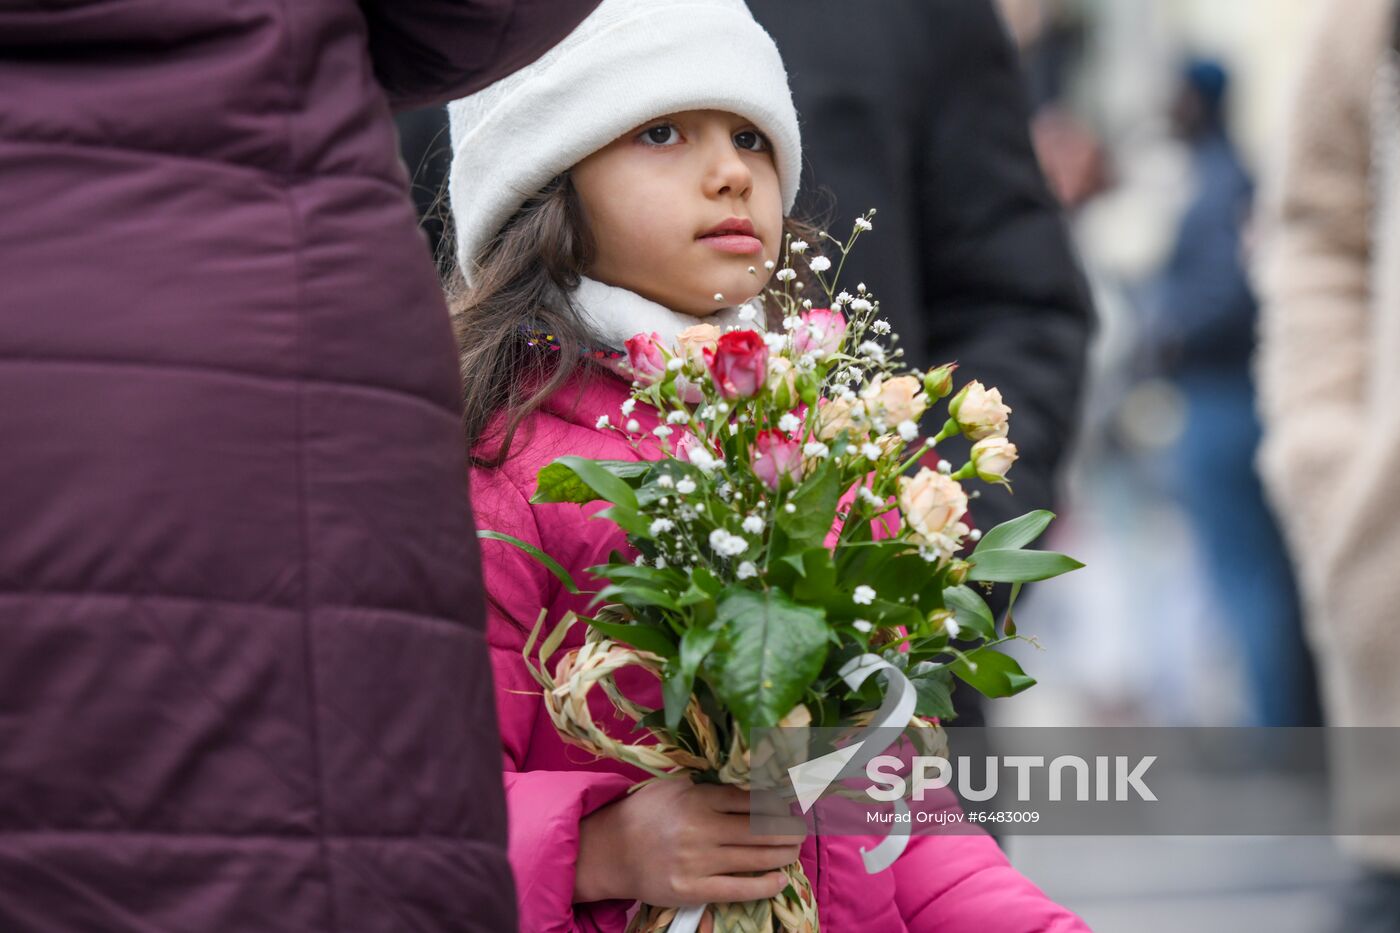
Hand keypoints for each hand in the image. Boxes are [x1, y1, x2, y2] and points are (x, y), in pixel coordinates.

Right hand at [573, 779, 806, 906]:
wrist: (610, 851)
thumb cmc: (646, 813)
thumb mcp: (674, 786)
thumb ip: (709, 784)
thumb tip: (753, 778)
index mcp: (697, 798)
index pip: (751, 799)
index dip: (778, 802)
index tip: (794, 802)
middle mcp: (700, 828)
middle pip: (761, 829)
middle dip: (789, 829)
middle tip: (801, 828)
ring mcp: (696, 861)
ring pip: (755, 858)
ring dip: (783, 854)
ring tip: (794, 849)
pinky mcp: (691, 890)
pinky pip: (739, 889)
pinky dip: (766, 884)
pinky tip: (780, 879)